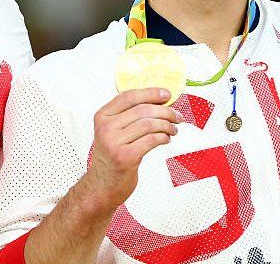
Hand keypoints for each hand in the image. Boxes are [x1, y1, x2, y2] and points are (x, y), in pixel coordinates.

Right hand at [81, 88, 182, 208]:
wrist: (102, 186)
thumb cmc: (111, 157)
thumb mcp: (112, 132)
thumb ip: (128, 116)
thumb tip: (158, 102)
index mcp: (102, 116)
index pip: (129, 96)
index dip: (150, 93)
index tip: (167, 94)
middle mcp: (106, 128)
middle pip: (142, 110)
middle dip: (165, 111)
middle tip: (177, 116)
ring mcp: (114, 143)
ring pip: (149, 124)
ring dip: (167, 125)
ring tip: (173, 129)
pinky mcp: (125, 157)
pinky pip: (151, 140)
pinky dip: (163, 137)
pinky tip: (166, 139)